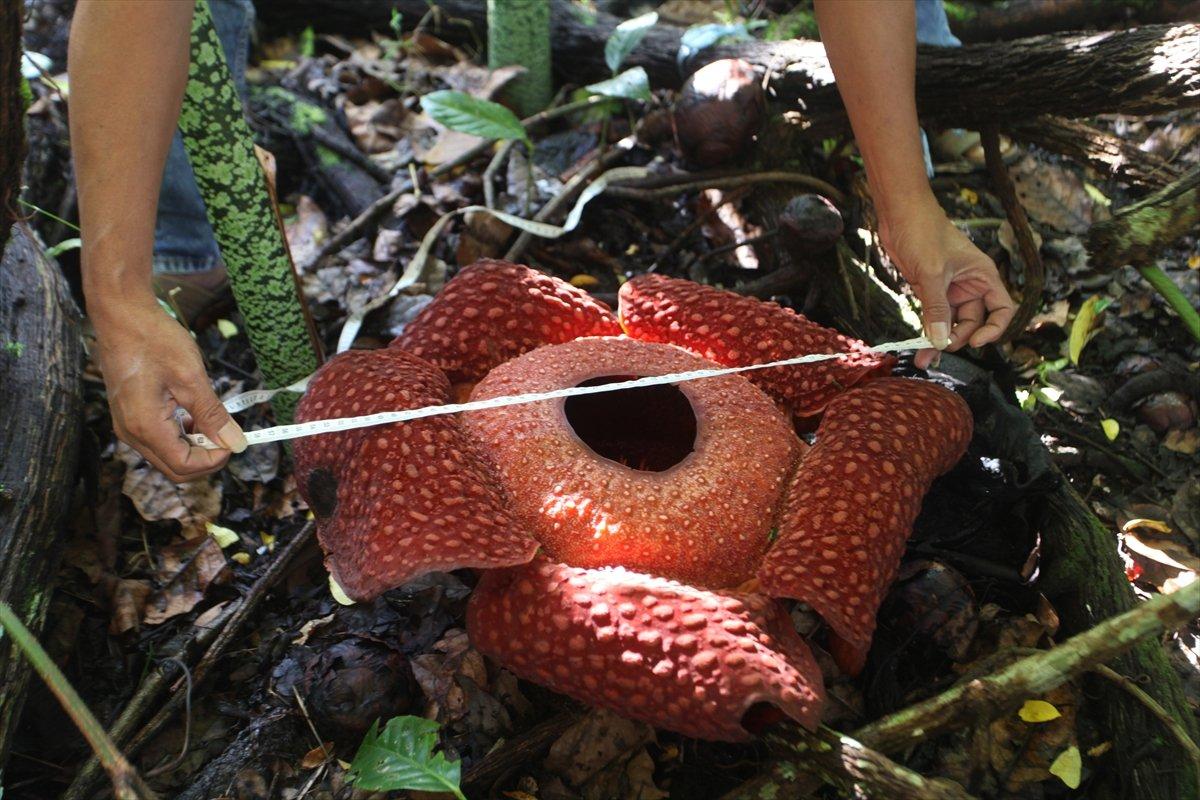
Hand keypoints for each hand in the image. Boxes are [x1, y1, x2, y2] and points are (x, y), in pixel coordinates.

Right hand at [93, 303, 245, 480]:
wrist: (121, 315)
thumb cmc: (154, 340)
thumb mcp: (191, 377)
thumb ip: (213, 415)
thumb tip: (235, 443)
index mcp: (145, 426)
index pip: (183, 466)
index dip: (213, 460)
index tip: (234, 441)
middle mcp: (131, 433)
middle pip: (174, 468)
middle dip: (205, 458)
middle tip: (228, 434)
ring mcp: (128, 425)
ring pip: (167, 455)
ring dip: (195, 446)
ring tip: (213, 420)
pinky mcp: (131, 416)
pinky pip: (159, 439)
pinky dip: (182, 435)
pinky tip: (195, 415)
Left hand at [878, 196, 1014, 368]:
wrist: (899, 212)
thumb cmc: (924, 231)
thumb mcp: (932, 272)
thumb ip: (936, 308)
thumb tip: (941, 341)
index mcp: (983, 276)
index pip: (1002, 309)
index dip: (994, 329)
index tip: (975, 342)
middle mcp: (970, 285)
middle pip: (973, 321)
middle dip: (957, 338)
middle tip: (937, 349)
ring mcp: (949, 289)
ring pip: (951, 322)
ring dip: (939, 341)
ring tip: (922, 360)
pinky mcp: (929, 290)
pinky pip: (933, 317)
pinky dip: (927, 331)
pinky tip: (919, 348)